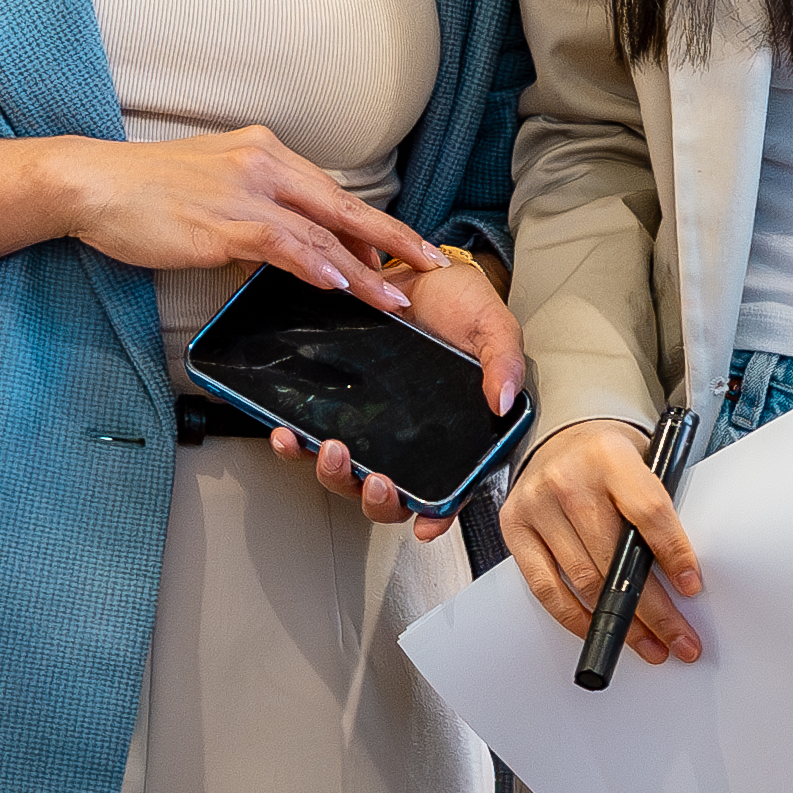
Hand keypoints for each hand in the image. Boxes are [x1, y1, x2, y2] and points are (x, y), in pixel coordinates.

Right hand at [46, 127, 436, 297]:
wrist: (93, 183)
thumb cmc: (144, 190)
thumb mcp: (212, 189)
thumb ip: (253, 215)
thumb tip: (283, 254)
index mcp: (264, 151)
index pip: (331, 192)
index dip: (371, 224)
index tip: (403, 249)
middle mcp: (263, 162)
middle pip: (344, 206)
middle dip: (394, 239)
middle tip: (432, 265)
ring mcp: (245, 191)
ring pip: (322, 232)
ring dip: (365, 268)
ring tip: (396, 296)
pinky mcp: (223, 222)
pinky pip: (283, 244)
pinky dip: (316, 265)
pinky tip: (341, 285)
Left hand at [256, 245, 529, 540]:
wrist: (413, 268)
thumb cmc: (459, 303)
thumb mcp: (492, 327)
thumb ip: (504, 362)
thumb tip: (502, 403)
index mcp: (452, 436)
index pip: (447, 491)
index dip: (437, 515)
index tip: (426, 524)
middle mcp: (408, 441)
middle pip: (389, 496)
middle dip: (377, 498)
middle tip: (375, 480)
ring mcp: (370, 428)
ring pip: (347, 476)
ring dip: (334, 475)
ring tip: (329, 451)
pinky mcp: (335, 407)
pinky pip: (310, 439)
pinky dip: (296, 445)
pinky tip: (288, 433)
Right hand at [499, 416, 703, 664]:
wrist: (563, 437)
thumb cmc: (608, 457)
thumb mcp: (645, 463)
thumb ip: (658, 508)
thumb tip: (683, 575)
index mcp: (609, 457)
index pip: (648, 513)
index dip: (673, 555)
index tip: (691, 587)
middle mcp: (568, 480)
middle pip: (616, 559)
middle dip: (654, 609)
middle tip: (680, 638)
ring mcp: (537, 506)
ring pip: (584, 581)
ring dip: (621, 623)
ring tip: (649, 644)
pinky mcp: (515, 529)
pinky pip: (546, 588)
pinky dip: (576, 618)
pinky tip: (601, 631)